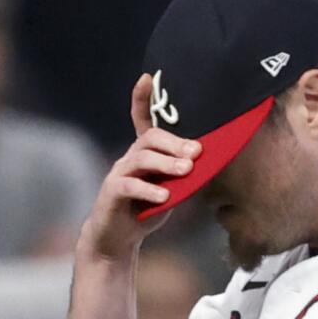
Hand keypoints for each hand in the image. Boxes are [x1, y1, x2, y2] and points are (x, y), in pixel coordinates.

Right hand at [75, 75, 201, 262]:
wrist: (116, 240)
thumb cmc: (145, 211)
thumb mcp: (169, 190)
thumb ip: (182, 176)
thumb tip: (205, 162)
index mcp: (144, 154)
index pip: (141, 120)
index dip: (142, 99)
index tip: (148, 77)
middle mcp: (129, 158)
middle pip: (150, 137)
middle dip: (175, 142)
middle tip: (196, 152)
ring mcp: (119, 174)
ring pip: (142, 158)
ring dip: (166, 163)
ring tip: (185, 170)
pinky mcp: (112, 193)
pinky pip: (130, 185)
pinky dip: (149, 189)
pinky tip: (164, 195)